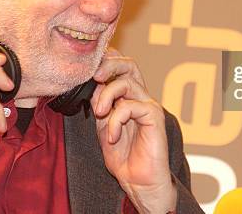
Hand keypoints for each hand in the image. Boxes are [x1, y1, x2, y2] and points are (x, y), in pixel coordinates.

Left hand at [92, 48, 176, 213]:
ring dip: (106, 96)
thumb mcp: (102, 125)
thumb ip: (98, 104)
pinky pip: (130, 106)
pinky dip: (115, 120)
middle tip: (95, 76)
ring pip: (127, 82)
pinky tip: (113, 136)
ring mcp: (148, 104)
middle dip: (109, 65)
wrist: (138, 180)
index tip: (87, 69)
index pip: (120, 67)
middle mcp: (140, 96)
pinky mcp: (154, 116)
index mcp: (128, 96)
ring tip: (99, 113)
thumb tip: (91, 84)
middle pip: (129, 65)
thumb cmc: (123, 156)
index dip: (105, 61)